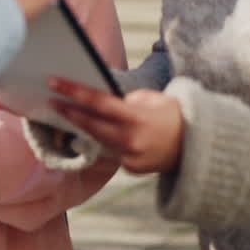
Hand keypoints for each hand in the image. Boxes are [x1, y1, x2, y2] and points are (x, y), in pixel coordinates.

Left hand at [48, 78, 183, 173]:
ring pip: (98, 139)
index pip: (98, 102)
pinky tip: (96, 131)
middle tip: (50, 100)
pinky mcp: (132, 168)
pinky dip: (105, 140)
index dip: (74, 91)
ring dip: (82, 126)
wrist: (198, 146)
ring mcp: (131, 157)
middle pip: (91, 124)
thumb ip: (124, 100)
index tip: (54, 82)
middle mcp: (131, 140)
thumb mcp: (152, 99)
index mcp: (137, 117)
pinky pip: (111, 151)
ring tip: (66, 113)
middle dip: (69, 111)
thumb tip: (97, 99)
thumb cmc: (172, 115)